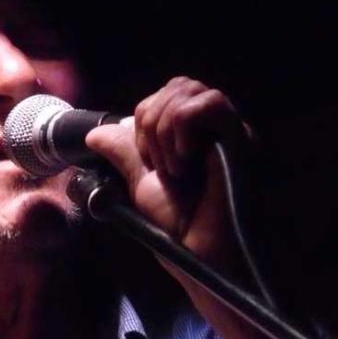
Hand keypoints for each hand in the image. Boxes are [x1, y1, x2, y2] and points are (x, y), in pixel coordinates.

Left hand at [85, 77, 248, 266]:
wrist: (201, 253)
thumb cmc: (180, 224)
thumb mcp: (142, 183)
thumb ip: (124, 153)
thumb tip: (95, 134)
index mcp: (198, 134)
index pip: (166, 94)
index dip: (145, 119)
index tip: (147, 160)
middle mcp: (219, 127)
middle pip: (177, 85)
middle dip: (150, 120)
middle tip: (156, 164)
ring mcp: (233, 130)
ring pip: (187, 91)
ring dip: (164, 131)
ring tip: (173, 169)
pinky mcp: (243, 137)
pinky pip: (207, 104)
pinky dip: (182, 131)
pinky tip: (186, 162)